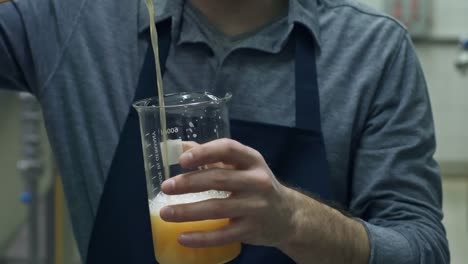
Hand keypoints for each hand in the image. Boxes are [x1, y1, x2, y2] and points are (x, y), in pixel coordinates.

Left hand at [160, 138, 296, 247]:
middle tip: (166, 188)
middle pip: (218, 179)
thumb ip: (214, 157)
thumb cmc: (256, 186)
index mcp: (252, 160)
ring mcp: (256, 207)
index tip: (181, 160)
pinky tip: (182, 237)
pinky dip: (201, 237)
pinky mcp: (252, 230)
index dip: (204, 152)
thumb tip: (180, 146)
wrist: (288, 216)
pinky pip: (223, 235)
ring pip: (217, 208)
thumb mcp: (243, 167)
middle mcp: (257, 181)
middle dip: (189, 183)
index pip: (228, 149)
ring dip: (187, 211)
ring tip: (165, 213)